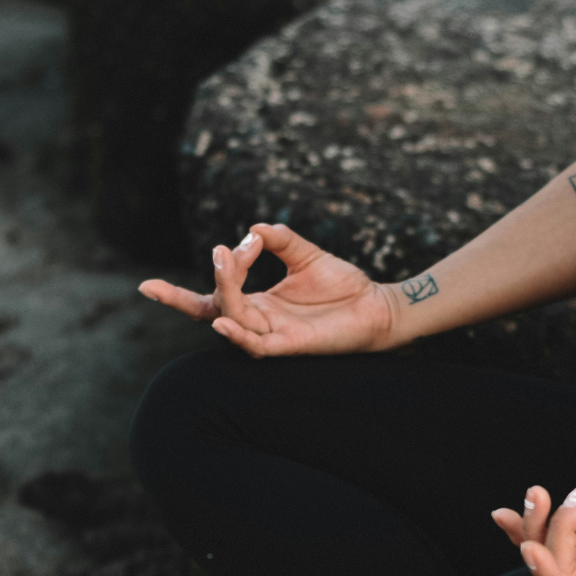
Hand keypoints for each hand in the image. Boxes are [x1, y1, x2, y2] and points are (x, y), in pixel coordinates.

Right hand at [137, 223, 403, 356]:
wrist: (377, 306)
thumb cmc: (343, 286)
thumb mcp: (306, 255)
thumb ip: (281, 239)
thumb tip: (254, 228)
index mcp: (258, 303)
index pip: (211, 297)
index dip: (199, 280)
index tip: (231, 246)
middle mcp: (259, 321)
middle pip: (213, 308)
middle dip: (198, 287)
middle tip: (219, 252)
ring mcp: (273, 335)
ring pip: (234, 318)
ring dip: (226, 291)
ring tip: (225, 261)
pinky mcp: (291, 346)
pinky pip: (257, 347)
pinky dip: (237, 335)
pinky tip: (222, 322)